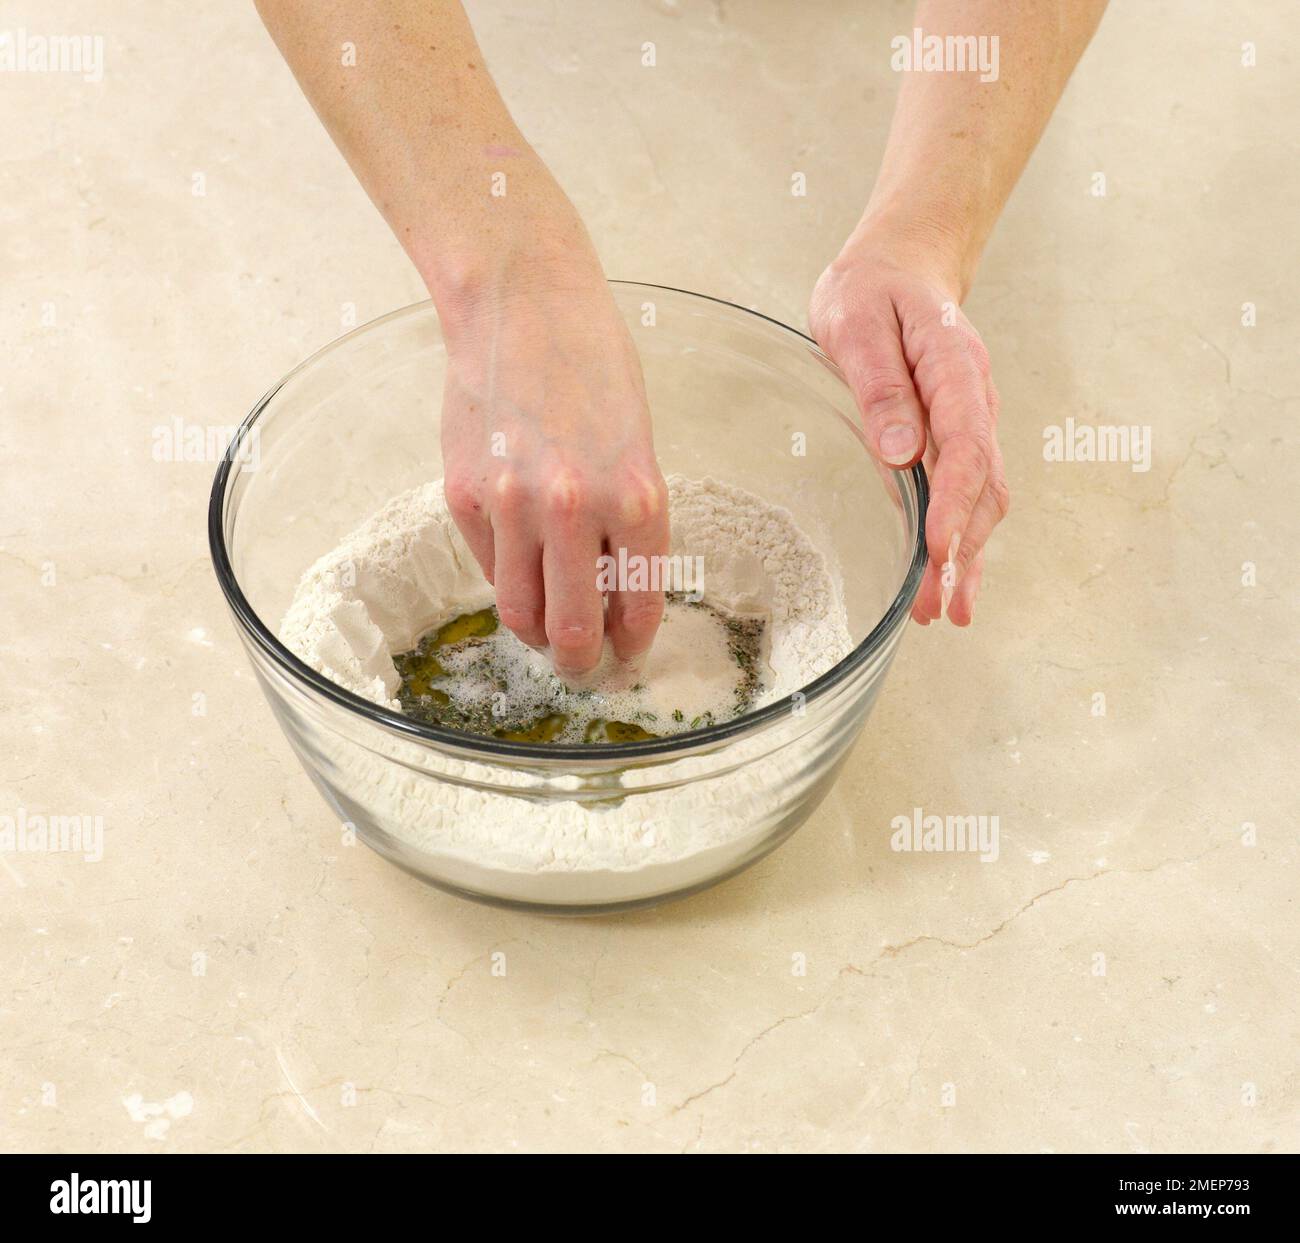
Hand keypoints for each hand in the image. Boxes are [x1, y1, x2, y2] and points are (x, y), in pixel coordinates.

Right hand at [438, 243, 668, 681]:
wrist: (523, 306)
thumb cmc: (595, 368)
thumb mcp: (638, 447)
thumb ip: (627, 525)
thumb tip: (611, 596)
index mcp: (637, 497)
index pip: (637, 608)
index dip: (631, 646)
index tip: (624, 655)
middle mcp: (574, 509)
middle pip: (572, 632)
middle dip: (580, 662)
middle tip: (581, 663)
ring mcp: (512, 505)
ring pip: (519, 614)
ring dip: (536, 633)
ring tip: (546, 625)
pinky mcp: (464, 495)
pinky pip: (486, 567)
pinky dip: (505, 576)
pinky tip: (518, 554)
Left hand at [809, 231, 1007, 625]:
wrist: (899, 266)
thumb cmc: (873, 291)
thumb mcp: (859, 324)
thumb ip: (880, 385)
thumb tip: (902, 451)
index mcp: (954, 367)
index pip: (965, 445)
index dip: (953, 503)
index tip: (936, 551)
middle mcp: (973, 401)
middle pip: (983, 485)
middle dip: (963, 550)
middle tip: (942, 607)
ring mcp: (968, 422)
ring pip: (981, 498)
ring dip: (965, 556)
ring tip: (944, 611)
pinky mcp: (950, 439)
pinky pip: (964, 493)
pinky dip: (956, 538)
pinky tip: (942, 577)